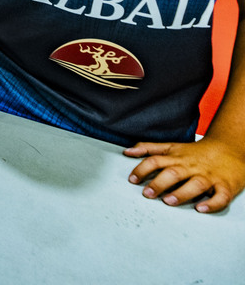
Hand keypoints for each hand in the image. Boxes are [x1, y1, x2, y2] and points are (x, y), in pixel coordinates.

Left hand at [124, 138, 244, 212]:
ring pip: (195, 184)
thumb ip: (149, 148)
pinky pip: (220, 196)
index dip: (142, 169)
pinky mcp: (225, 186)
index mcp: (177, 158)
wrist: (230, 149)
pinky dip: (212, 204)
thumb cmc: (197, 152)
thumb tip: (127, 152)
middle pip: (174, 173)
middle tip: (147, 193)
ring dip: (182, 193)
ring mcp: (209, 177)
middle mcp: (191, 167)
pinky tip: (200, 209)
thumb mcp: (172, 147)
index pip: (156, 161)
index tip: (132, 180)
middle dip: (159, 183)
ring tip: (168, 201)